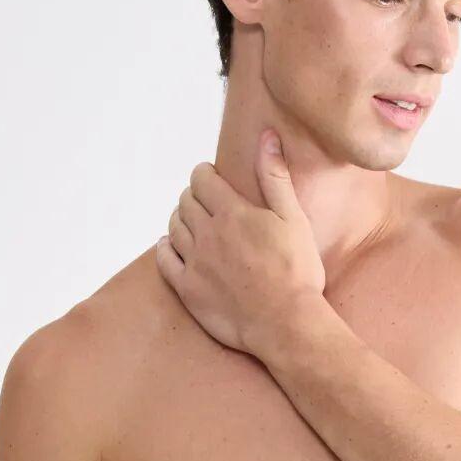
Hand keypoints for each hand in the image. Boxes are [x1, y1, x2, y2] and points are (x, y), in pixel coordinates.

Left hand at [155, 128, 325, 354]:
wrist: (286, 324)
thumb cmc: (297, 272)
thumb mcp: (294, 219)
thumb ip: (276, 177)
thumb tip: (267, 137)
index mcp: (232, 212)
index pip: (202, 179)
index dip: (204, 174)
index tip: (210, 177)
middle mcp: (207, 234)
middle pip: (185, 202)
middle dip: (192, 195)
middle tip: (204, 201)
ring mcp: (195, 262)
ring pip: (174, 228)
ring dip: (179, 219)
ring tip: (192, 222)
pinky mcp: (189, 289)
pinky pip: (164, 261)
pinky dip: (164, 248)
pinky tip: (169, 246)